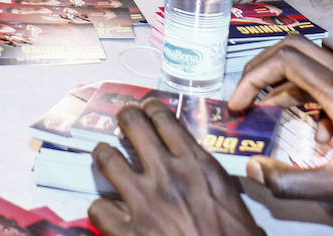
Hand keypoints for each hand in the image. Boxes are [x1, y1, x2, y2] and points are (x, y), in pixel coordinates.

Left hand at [89, 100, 265, 235]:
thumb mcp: (234, 203)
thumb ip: (212, 182)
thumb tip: (203, 175)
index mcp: (197, 166)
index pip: (165, 119)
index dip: (152, 109)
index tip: (148, 108)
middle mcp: (168, 176)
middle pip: (132, 125)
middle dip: (125, 118)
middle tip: (124, 120)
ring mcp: (144, 202)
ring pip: (107, 158)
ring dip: (104, 155)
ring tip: (105, 155)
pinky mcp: (129, 231)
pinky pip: (98, 208)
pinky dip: (101, 209)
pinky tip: (107, 211)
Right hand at [227, 37, 332, 233]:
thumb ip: (291, 181)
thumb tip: (253, 170)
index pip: (284, 60)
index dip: (251, 78)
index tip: (238, 104)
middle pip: (297, 51)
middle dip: (265, 72)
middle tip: (250, 99)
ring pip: (319, 66)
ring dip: (293, 88)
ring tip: (288, 123)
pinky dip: (320, 97)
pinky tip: (326, 135)